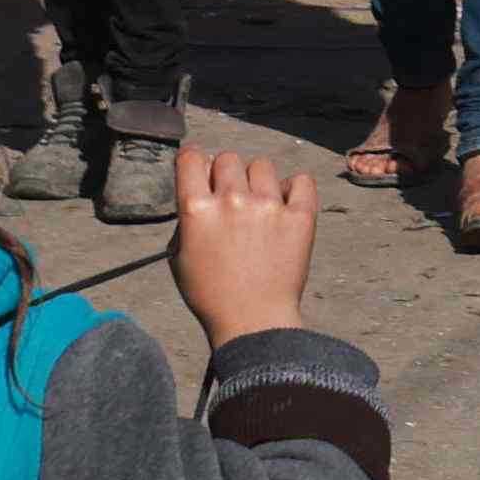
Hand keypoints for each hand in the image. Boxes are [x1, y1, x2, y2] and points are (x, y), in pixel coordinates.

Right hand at [167, 144, 321, 338]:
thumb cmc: (211, 296)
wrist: (254, 322)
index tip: (200, 169)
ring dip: (258, 182)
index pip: (191, 157)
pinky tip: (286, 206)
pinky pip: (301, 180)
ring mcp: (268, 206)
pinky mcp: (299, 216)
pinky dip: (294, 189)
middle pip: (228, 158)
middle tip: (232, 199)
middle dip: (226, 175)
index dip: (194, 161)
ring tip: (260, 208)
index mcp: (196, 210)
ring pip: (262, 165)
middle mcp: (232, 200)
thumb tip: (198, 194)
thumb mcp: (179, 258)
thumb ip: (186, 220)